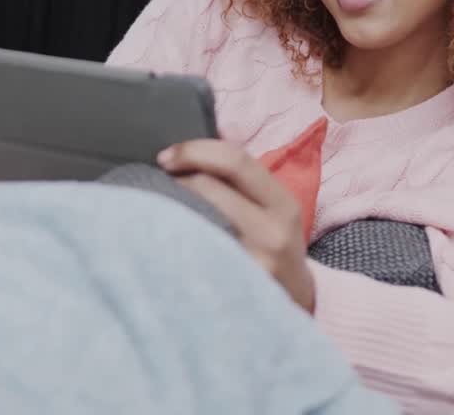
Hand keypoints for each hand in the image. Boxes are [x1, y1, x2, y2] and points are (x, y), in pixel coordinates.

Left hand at [157, 140, 314, 312]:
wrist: (296, 301)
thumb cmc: (273, 247)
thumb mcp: (274, 211)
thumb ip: (242, 184)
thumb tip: (185, 157)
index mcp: (283, 204)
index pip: (236, 161)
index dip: (194, 151)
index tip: (165, 157)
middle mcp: (272, 233)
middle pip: (209, 189)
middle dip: (175, 181)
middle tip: (157, 185)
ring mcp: (252, 263)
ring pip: (196, 219)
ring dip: (169, 207)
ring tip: (157, 208)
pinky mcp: (232, 287)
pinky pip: (192, 254)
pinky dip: (174, 238)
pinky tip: (165, 239)